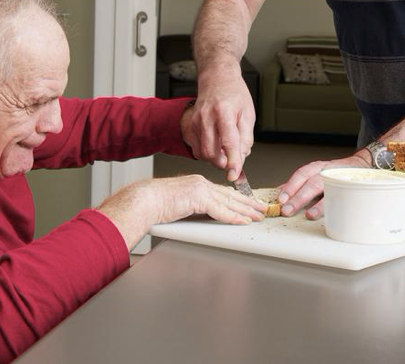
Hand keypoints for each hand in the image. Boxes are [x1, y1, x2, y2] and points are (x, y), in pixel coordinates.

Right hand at [98, 175, 264, 250]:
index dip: (239, 197)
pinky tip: (243, 221)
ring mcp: (200, 189)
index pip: (223, 191)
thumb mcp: (178, 203)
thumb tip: (202, 216)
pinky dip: (233, 217)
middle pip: (231, 194)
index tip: (250, 203)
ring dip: (246, 210)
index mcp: (197, 183)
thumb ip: (192, 206)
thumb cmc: (153, 204)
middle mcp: (201, 183)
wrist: (142, 200)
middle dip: (249, 203)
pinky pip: (220, 210)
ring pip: (229, 202)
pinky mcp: (197, 198)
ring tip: (258, 216)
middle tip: (262, 209)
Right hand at [182, 70, 255, 180]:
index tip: (234, 175)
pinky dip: (208, 153)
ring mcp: (195, 121)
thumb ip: (245, 138)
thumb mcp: (248, 114)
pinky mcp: (189, 126)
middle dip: (223, 163)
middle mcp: (206, 117)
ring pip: (203, 153)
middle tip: (233, 160)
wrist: (217, 79)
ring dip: (216, 158)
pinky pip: (197, 149)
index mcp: (224, 112)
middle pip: (211, 152)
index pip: (229, 142)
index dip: (233, 161)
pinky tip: (216, 144)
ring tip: (225, 148)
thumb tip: (241, 158)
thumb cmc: (234, 94)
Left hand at [277, 152, 369, 219]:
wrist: (360, 166)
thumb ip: (298, 184)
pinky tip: (332, 215)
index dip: (290, 186)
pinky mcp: (351, 188)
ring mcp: (340, 180)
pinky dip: (337, 206)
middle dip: (299, 198)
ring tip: (309, 215)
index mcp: (316, 168)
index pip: (301, 175)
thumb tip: (279, 192)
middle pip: (312, 183)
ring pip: (329, 191)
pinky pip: (344, 197)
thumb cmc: (333, 174)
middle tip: (287, 210)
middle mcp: (327, 172)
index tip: (281, 198)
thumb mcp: (315, 174)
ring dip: (318, 205)